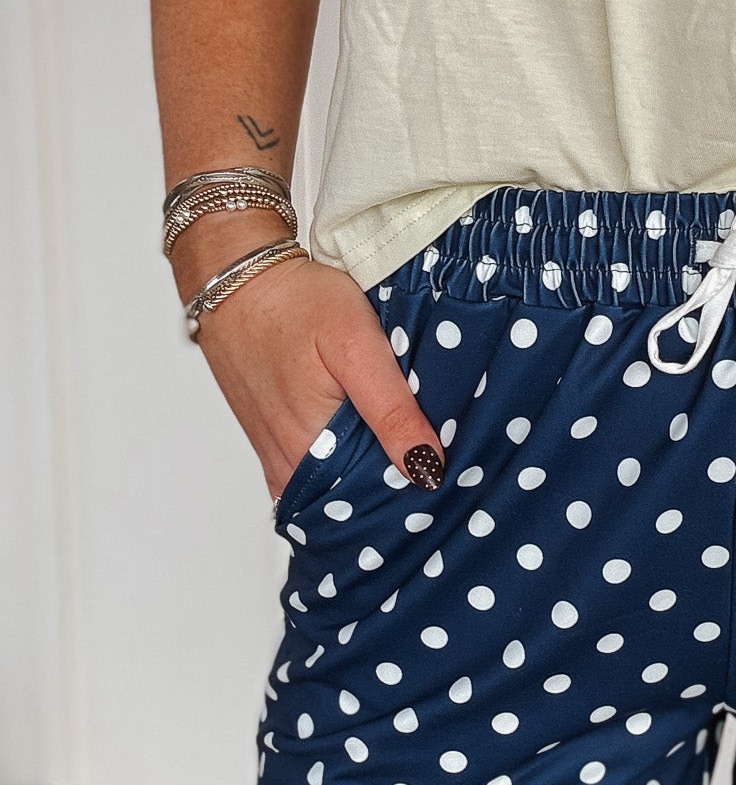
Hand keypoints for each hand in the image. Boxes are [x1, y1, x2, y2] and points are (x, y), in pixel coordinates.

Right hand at [182, 224, 441, 501]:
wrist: (238, 279)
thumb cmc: (296, 304)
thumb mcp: (357, 347)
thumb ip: (392, 411)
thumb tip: (427, 468)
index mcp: (309, 448)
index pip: (371, 505)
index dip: (412, 498)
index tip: (448, 486)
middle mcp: (287, 464)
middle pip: (349, 504)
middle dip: (392, 495)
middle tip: (436, 472)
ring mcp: (274, 454)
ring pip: (330, 491)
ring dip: (366, 481)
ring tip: (408, 459)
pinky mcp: (270, 440)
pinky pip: (310, 474)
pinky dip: (340, 470)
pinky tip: (368, 448)